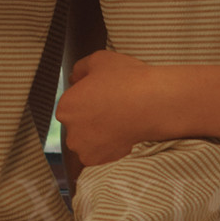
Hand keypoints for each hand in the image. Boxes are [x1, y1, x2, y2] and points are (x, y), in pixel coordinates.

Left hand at [57, 47, 165, 167]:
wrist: (153, 103)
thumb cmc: (127, 79)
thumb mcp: (99, 60)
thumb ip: (80, 69)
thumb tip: (74, 77)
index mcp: (65, 106)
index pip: (71, 104)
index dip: (88, 100)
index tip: (103, 97)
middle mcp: (70, 130)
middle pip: (77, 124)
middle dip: (90, 119)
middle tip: (112, 109)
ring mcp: (84, 148)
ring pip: (87, 140)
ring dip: (98, 134)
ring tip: (118, 122)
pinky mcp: (98, 160)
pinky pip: (99, 153)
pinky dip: (108, 146)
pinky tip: (121, 133)